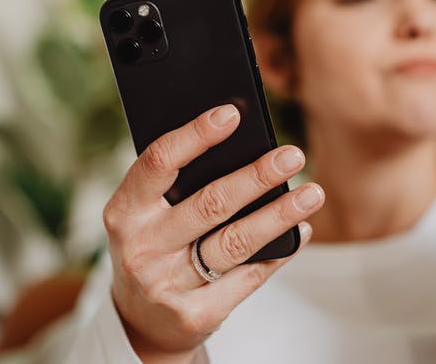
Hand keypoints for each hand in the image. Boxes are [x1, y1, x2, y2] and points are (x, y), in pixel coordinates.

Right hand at [101, 104, 324, 362]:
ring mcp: (166, 285)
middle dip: (256, 176)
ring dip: (279, 215)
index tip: (232, 113)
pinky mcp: (195, 314)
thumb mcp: (146, 215)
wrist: (142, 323)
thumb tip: (244, 144)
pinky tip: (299, 232)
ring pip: (235, 242)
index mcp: (123, 212)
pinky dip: (279, 252)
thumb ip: (178, 184)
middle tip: (292, 155)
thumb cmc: (154, 247)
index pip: (158, 163)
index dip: (196, 135)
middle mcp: (141, 248)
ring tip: (312, 193)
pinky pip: (247, 277)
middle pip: (210, 204)